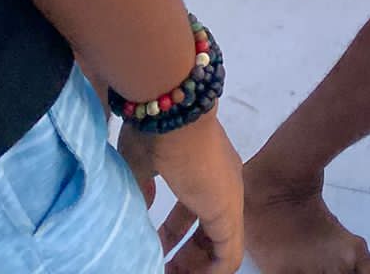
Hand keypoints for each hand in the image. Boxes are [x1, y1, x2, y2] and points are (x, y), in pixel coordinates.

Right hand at [133, 110, 243, 270]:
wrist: (173, 111)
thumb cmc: (155, 132)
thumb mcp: (140, 163)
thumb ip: (143, 185)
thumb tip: (142, 203)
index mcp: (204, 171)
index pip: (194, 213)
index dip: (172, 237)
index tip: (152, 250)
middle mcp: (222, 185)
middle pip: (209, 234)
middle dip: (184, 258)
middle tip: (159, 268)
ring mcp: (229, 197)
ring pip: (221, 249)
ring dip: (194, 267)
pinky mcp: (228, 210)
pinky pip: (229, 257)